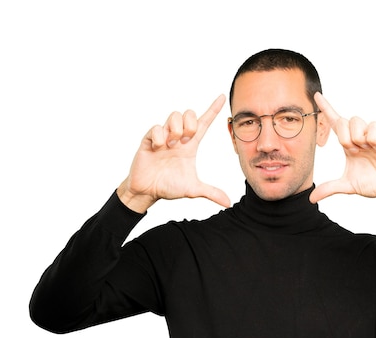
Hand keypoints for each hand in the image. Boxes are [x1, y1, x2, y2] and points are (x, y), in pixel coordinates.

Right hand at [118, 95, 229, 213]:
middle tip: (187, 140)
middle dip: (191, 123)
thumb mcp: (193, 189)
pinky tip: (158, 148)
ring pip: (174, 116)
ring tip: (171, 146)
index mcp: (190, 146)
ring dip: (176, 129)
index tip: (222, 97)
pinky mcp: (149, 139)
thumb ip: (210, 192)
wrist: (148, 191)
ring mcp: (163, 137)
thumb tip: (228, 202)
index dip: (213, 110)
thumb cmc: (169, 186)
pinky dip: (159, 137)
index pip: (204, 123)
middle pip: (189, 113)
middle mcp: (178, 138)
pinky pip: (156, 127)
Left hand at [309, 93, 375, 209]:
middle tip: (353, 151)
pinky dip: (371, 138)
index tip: (316, 95)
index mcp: (348, 145)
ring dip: (356, 137)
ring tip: (365, 150)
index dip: (326, 109)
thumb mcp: (347, 186)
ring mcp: (372, 136)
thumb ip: (329, 188)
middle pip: (342, 121)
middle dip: (343, 137)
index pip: (335, 123)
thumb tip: (311, 198)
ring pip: (356, 121)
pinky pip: (373, 128)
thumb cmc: (373, 183)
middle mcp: (359, 137)